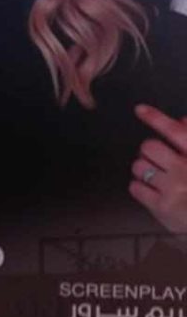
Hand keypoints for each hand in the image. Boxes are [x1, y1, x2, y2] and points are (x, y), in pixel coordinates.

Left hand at [130, 104, 186, 233]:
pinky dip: (140, 187)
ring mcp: (173, 188)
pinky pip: (135, 188)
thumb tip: (181, 120)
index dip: (156, 119)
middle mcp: (186, 170)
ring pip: (139, 167)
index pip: (176, 132)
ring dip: (144, 169)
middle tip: (159, 161)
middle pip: (149, 147)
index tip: (140, 110)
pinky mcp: (161, 207)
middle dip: (150, 152)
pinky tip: (153, 190)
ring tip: (158, 177)